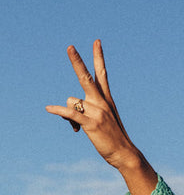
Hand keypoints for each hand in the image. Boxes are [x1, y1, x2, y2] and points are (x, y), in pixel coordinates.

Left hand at [46, 41, 156, 194]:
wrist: (124, 153)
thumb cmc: (112, 138)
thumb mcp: (100, 121)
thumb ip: (84, 111)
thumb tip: (66, 112)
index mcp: (106, 99)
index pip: (102, 74)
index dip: (98, 57)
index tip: (96, 41)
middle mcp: (102, 102)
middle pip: (86, 77)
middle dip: (77, 62)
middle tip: (69, 46)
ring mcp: (97, 112)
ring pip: (72, 101)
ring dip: (69, 114)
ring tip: (80, 127)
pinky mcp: (90, 123)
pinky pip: (69, 113)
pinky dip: (58, 111)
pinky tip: (48, 109)